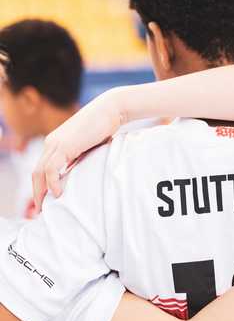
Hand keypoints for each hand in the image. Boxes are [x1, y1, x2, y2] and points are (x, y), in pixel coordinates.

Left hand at [32, 90, 121, 209]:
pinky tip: (58, 194)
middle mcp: (51, 143)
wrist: (110, 109)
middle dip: (36, 192)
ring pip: (40, 172)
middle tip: (40, 211)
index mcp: (56, 143)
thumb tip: (81, 174)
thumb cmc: (104, 127)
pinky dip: (52, 183)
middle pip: (36, 172)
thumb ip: (81, 158)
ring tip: (44, 208)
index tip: (45, 201)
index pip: (42, 168)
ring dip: (40, 192)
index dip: (41, 186)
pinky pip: (51, 169)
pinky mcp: (64, 145)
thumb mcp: (88, 146)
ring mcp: (55, 144)